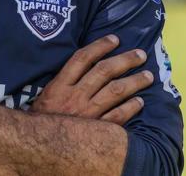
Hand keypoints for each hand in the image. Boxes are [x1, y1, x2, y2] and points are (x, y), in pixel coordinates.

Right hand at [31, 34, 152, 124]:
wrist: (37, 145)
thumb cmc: (41, 119)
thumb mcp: (45, 95)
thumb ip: (63, 81)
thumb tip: (83, 65)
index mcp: (60, 85)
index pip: (82, 58)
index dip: (100, 46)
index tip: (114, 39)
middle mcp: (75, 95)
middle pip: (104, 71)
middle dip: (125, 60)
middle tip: (140, 54)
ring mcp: (88, 113)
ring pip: (116, 91)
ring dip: (134, 81)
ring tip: (148, 76)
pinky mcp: (97, 130)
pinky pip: (118, 116)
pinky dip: (131, 107)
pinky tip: (140, 101)